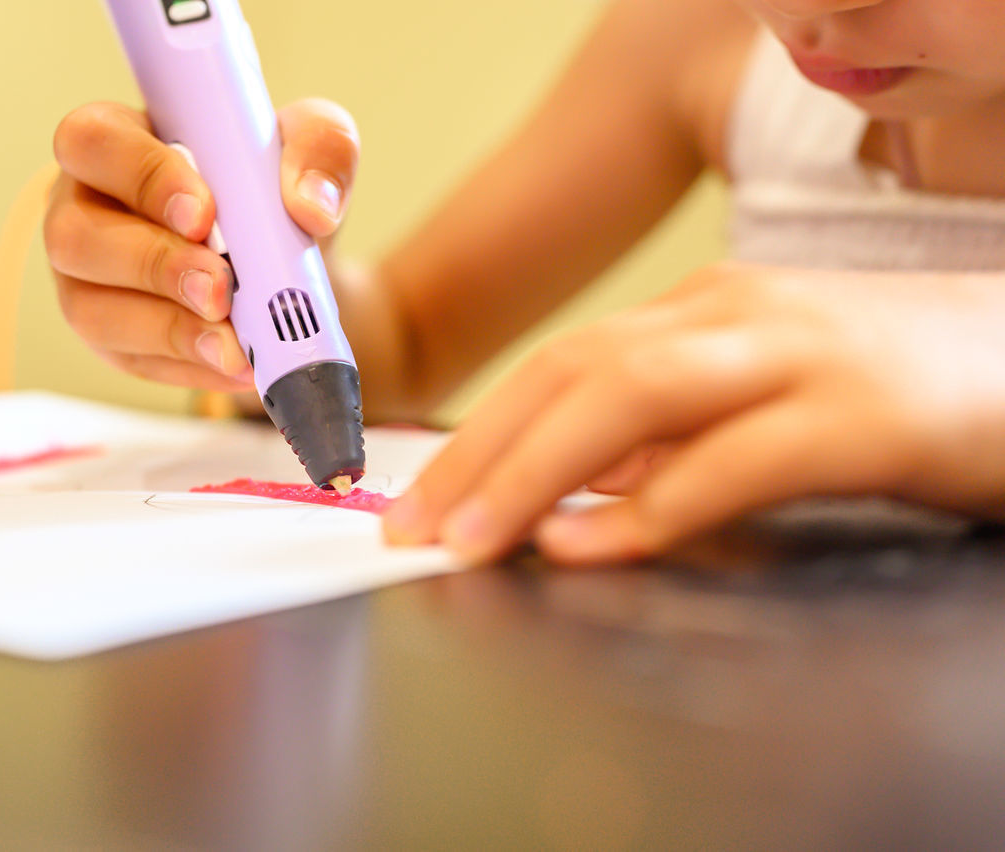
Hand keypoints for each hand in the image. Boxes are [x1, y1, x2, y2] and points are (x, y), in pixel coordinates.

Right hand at [44, 98, 358, 390]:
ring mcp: (87, 281)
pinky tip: (238, 365)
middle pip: (75, 237)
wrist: (292, 268)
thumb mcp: (311, 146)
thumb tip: (311, 208)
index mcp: (117, 141)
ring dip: (171, 330)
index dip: (140, 177)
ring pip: (93, 312)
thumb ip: (320, 148)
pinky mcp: (113, 341)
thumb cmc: (274, 189)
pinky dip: (191, 367)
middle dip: (156, 267)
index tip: (205, 213)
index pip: (92, 141)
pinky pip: (133, 362)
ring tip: (236, 344)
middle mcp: (83, 209)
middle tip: (222, 290)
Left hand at [384, 262, 1004, 563]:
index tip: (420, 500)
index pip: (561, 364)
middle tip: (414, 528)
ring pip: (633, 398)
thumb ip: (670, 438)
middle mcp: (734, 319)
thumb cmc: (891, 389)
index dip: (477, 433)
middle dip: (479, 454)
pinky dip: (653, 506)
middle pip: (575, 373)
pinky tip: (591, 546)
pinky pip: (736, 460)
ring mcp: (797, 357)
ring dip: (535, 473)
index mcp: (703, 315)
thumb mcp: (758, 401)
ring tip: (470, 539)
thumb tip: (573, 491)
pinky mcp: (862, 417)